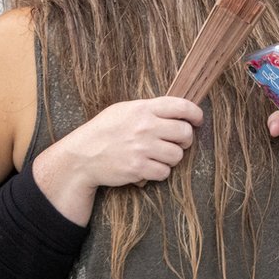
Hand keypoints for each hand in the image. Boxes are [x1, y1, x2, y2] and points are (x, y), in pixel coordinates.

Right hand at [36, 96, 202, 190]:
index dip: (195, 114)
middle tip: (176, 142)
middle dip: (185, 140)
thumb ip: (150, 109)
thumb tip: (179, 112)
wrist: (82, 156)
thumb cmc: (105, 131)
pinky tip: (148, 166)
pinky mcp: (139, 168)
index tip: (197, 120)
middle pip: (185, 133)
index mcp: (143, 109)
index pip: (182, 106)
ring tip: (158, 155)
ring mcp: (142, 148)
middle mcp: (145, 127)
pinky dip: (159, 172)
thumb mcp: (124, 110)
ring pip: (178, 155)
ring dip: (172, 158)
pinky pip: (165, 172)